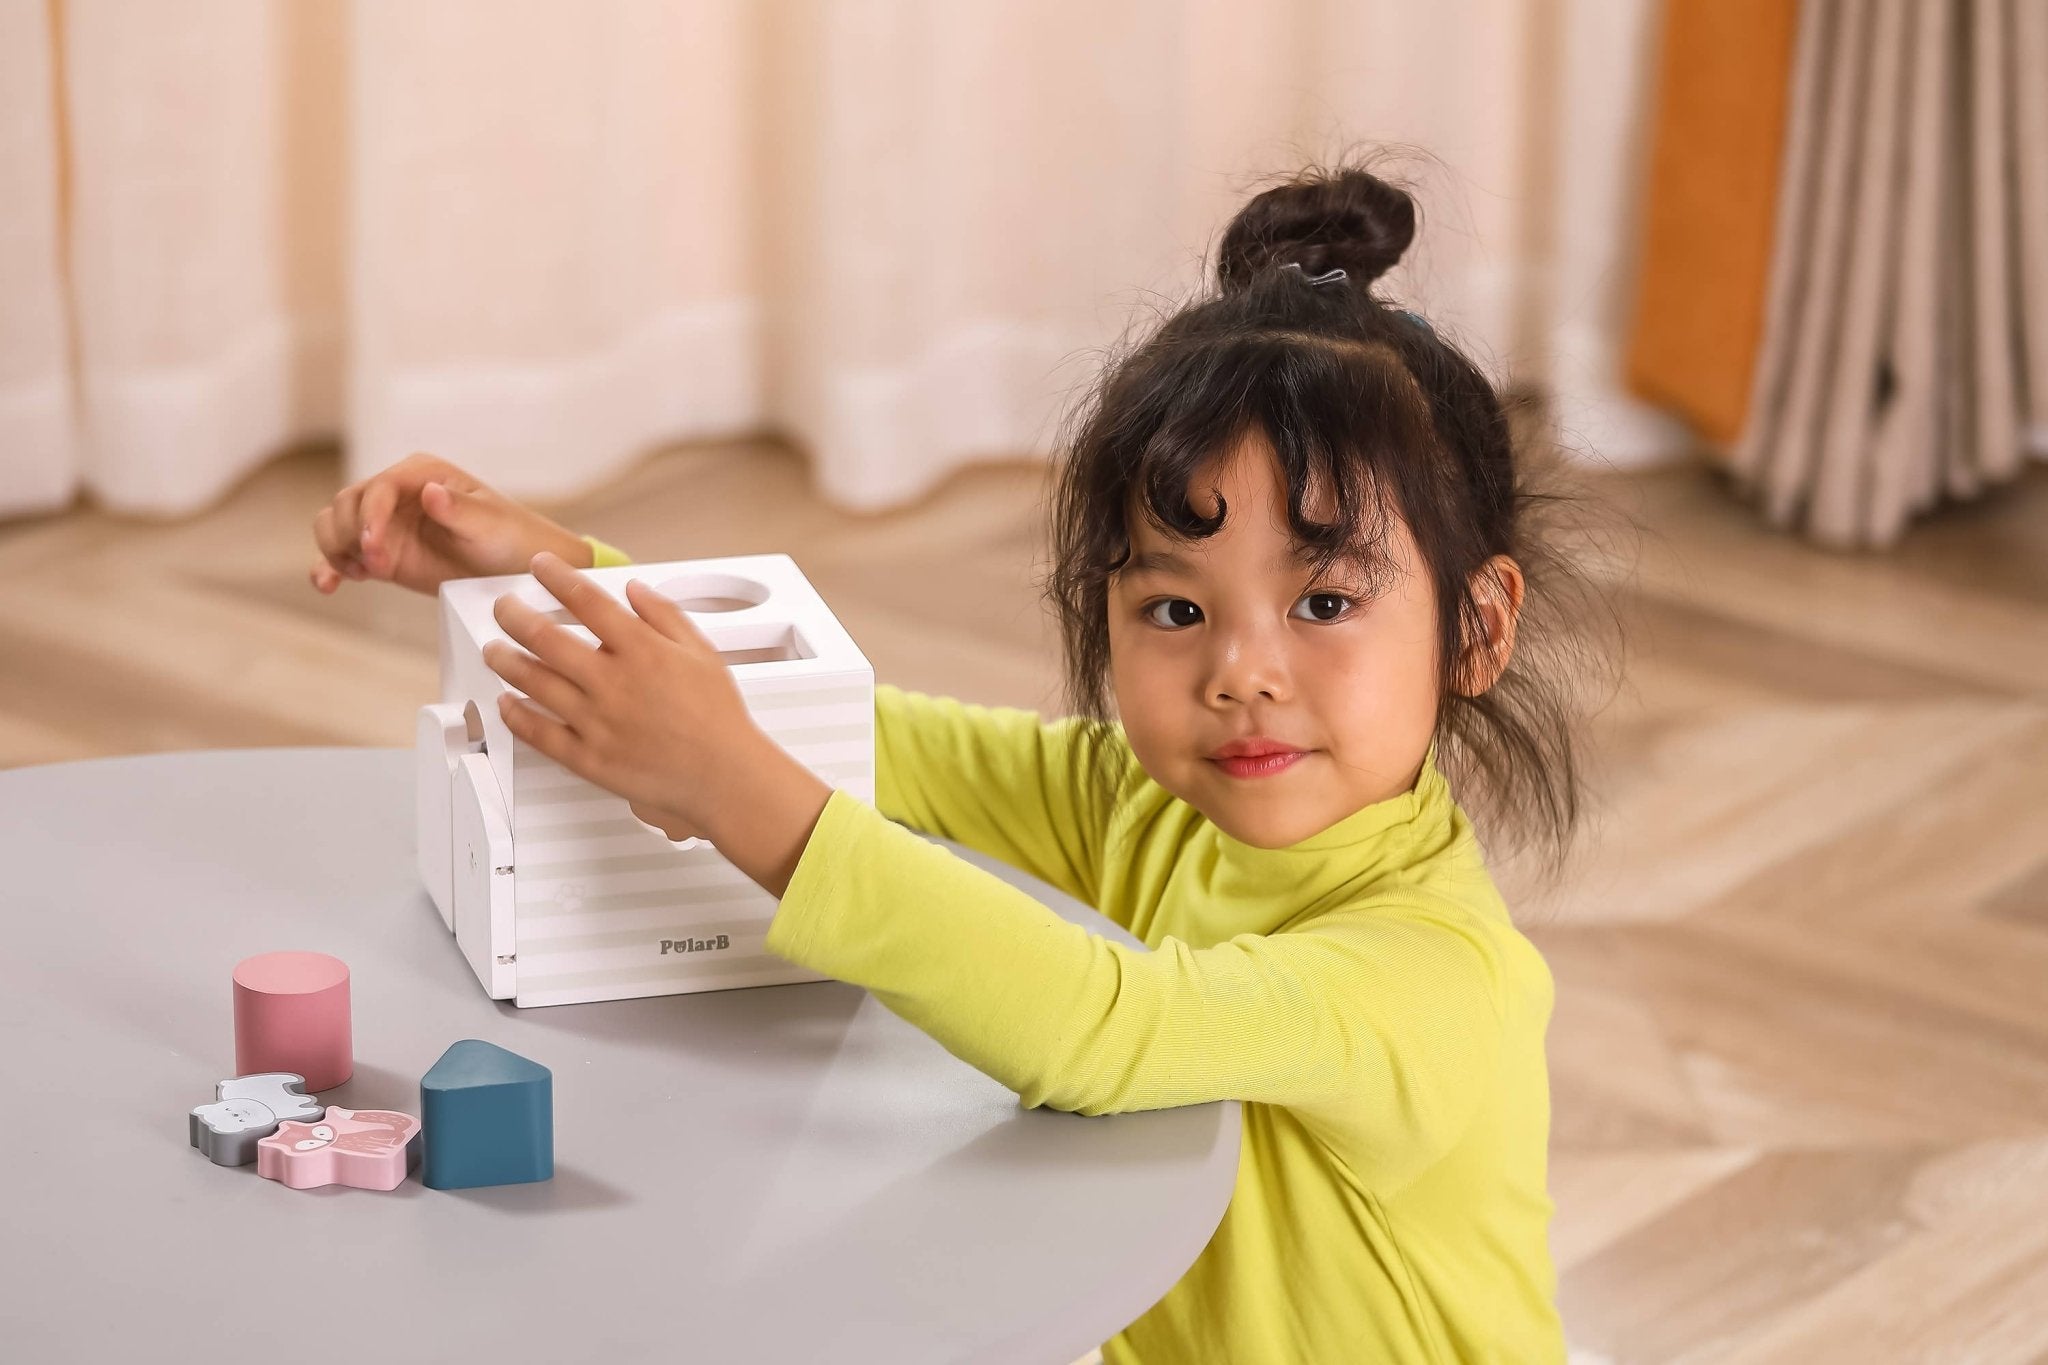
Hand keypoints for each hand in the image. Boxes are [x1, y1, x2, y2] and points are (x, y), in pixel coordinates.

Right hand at [309, 452, 591, 597]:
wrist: (515, 568)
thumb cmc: (509, 538)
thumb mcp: (489, 525)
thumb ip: (458, 510)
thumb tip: (430, 491)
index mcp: (420, 473)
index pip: (378, 488)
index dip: (369, 516)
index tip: (373, 547)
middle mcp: (395, 492)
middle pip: (346, 504)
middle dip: (352, 535)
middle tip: (378, 567)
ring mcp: (384, 522)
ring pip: (334, 525)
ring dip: (336, 549)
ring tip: (363, 574)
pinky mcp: (380, 552)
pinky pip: (341, 555)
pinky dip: (328, 568)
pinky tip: (329, 586)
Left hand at [482, 550, 774, 854]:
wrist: (723, 777)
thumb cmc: (718, 718)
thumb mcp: (702, 652)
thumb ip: (665, 615)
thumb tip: (634, 588)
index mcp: (642, 650)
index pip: (587, 600)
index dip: (557, 576)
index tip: (541, 565)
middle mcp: (612, 682)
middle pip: (545, 638)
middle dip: (514, 615)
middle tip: (504, 607)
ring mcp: (595, 721)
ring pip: (532, 682)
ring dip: (505, 661)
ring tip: (494, 649)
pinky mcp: (587, 758)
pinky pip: (538, 733)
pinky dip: (515, 716)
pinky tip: (506, 703)